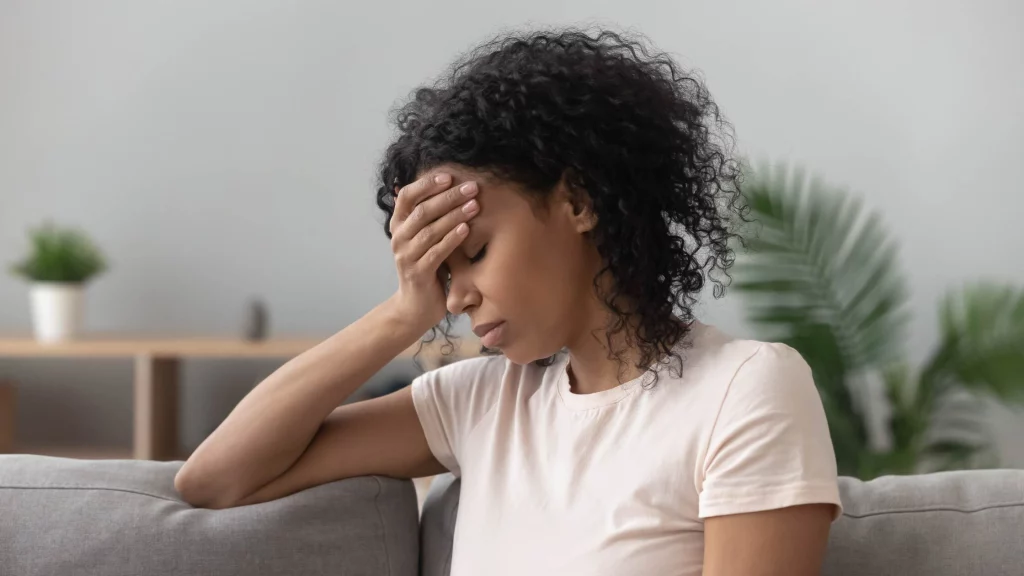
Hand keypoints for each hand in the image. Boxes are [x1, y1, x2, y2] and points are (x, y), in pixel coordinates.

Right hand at [388, 172, 479, 330]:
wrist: (416, 306)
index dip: (426, 184)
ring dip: (454, 215)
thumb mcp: (428, 238)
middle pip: (422, 211)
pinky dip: (451, 239)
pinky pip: (435, 253)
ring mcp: (405, 257)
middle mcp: (398, 238)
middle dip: (448, 197)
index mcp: (399, 225)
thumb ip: (433, 217)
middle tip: (472, 188)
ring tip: (474, 205)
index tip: (449, 176)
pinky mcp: (417, 274)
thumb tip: (456, 186)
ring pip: (430, 231)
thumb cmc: (427, 266)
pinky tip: (466, 229)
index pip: (407, 196)